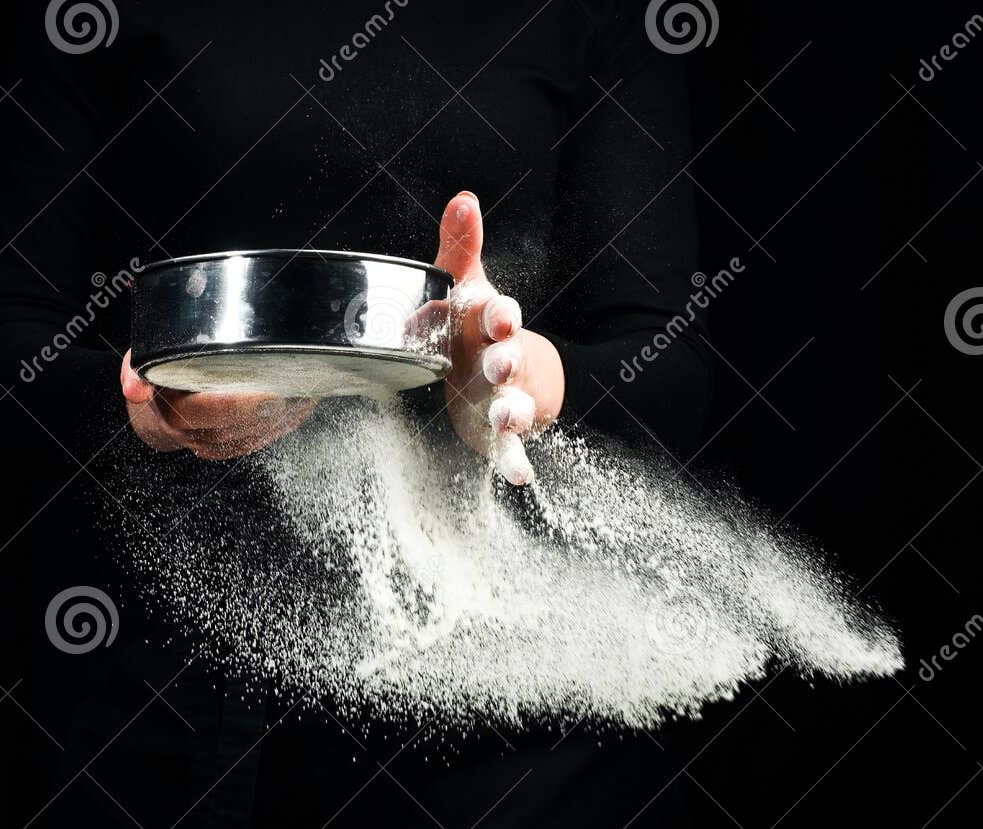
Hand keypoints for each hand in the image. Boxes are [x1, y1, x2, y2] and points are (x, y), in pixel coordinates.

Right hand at [120, 350, 316, 459]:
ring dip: (285, 415)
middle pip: (242, 425)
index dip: (242, 404)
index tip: (270, 391)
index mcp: (175, 414)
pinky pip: (263, 438)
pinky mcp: (234, 445)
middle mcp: (197, 435)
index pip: (212, 412)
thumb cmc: (154, 380)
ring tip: (307, 388)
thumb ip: (135, 372)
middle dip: (274, 407)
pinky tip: (302, 403)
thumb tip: (134, 388)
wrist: (154, 414)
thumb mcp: (139, 365)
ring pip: (256, 435)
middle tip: (299, 384)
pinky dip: (285, 421)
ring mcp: (217, 444)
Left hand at [432, 190, 564, 483]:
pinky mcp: (498, 430)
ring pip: (515, 405)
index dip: (500, 314)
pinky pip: (511, 449)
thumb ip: (461, 247)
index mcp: (491, 324)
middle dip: (507, 361)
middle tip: (500, 363)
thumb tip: (463, 198)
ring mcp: (507, 397)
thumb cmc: (476, 324)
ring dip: (513, 411)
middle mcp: (504, 360)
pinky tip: (521, 477)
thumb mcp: (467, 287)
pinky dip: (516, 462)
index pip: (500, 315)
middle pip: (510, 361)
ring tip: (507, 419)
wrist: (501, 368)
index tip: (498, 313)